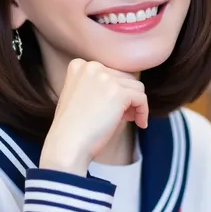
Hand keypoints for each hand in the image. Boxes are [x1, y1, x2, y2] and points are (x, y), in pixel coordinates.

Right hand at [40, 59, 148, 174]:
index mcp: (80, 66)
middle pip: (125, 78)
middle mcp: (92, 67)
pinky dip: (143, 112)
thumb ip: (97, 86)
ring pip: (136, 87)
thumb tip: (129, 88)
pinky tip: (139, 124)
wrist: (67, 145)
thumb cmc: (72, 129)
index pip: (111, 73)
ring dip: (136, 104)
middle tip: (123, 117)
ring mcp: (105, 78)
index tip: (114, 108)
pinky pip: (141, 98)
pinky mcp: (118, 93)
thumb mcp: (79, 97)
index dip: (116, 91)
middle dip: (127, 97)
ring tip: (128, 120)